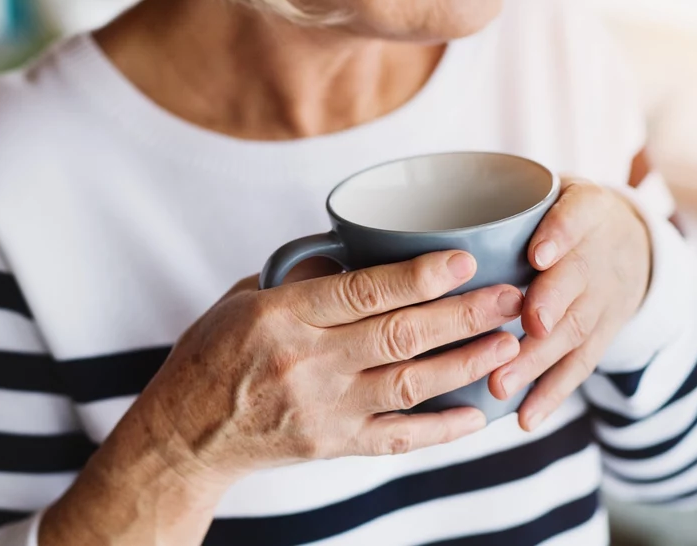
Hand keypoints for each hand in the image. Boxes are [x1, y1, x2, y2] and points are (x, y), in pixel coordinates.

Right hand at [44, 253, 524, 544]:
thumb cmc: (213, 354)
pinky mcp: (331, 446)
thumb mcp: (243, 300)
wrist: (185, 433)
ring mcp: (321, 410)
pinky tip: (478, 414)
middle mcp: (305, 363)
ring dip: (466, 363)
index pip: (362, 292)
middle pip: (399, 336)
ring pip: (410, 385)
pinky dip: (442, 429)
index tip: (465, 259)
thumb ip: (302, 279)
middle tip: (511, 296)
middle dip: (464, 314)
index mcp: (281, 316)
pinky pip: (399, 439)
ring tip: (509, 341)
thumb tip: (360, 251)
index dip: (419, 276)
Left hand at [488, 179, 651, 430]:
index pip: (577, 216)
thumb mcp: (544, 190)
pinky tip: (524, 418)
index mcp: (583, 209)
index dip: (560, 235)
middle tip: (523, 326)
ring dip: (538, 360)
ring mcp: (604, 299)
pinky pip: (578, 368)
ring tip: (502, 384)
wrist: (629, 242)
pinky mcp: (600, 336)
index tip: (538, 254)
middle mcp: (599, 256)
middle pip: (577, 281)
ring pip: (574, 330)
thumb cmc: (556, 215)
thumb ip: (496, 199)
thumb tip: (401, 217)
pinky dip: (551, 395)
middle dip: (549, 306)